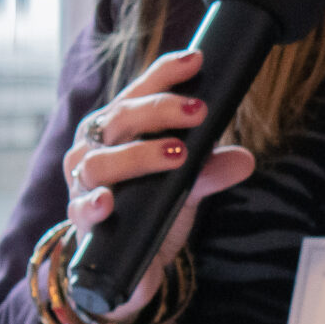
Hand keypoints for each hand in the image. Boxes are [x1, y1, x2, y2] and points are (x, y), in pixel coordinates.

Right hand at [63, 48, 255, 318]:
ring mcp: (83, 182)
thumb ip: (209, 170)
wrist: (127, 262)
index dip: (165, 73)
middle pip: (121, 117)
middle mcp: (95, 147)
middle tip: (200, 111)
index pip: (139, 91)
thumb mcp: (187, 185)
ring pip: (101, 161)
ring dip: (140, 155)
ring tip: (177, 155)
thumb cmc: (151, 207)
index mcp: (118, 127)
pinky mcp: (80, 220)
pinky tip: (110, 201)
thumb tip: (244, 159)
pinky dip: (95, 203)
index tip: (197, 61)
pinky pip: (82, 208)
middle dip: (161, 110)